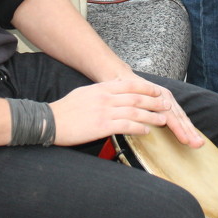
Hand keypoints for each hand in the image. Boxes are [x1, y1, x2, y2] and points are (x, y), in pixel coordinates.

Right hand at [50, 77, 204, 147]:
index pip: (130, 85)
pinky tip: (146, 131)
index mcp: (102, 89)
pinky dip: (139, 128)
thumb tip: (114, 90)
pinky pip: (127, 126)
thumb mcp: (85, 93)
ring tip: (162, 120)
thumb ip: (101, 91)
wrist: (50, 121)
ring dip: (152, 116)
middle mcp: (106, 98)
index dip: (146, 88)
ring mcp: (105, 112)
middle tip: (166, 105)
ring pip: (135, 113)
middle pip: (137, 98)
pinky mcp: (102, 127)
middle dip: (154, 102)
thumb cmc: (66, 109)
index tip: (158, 91)